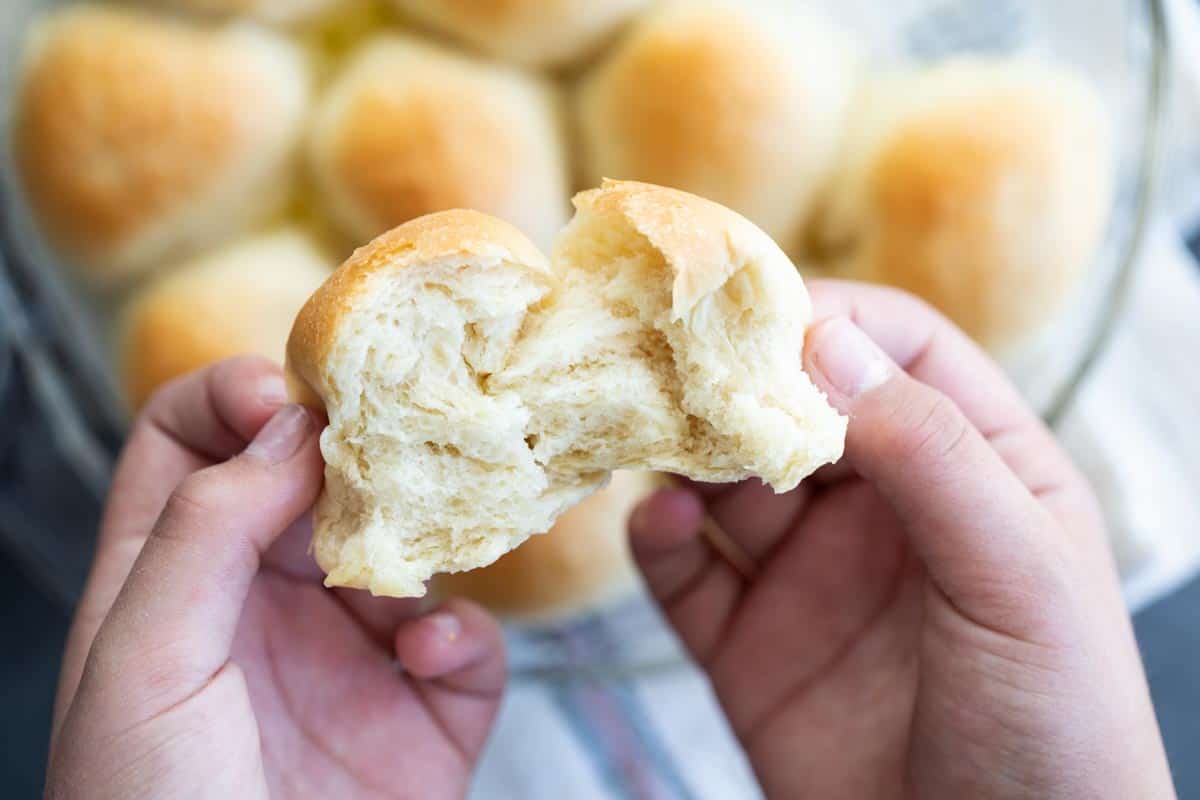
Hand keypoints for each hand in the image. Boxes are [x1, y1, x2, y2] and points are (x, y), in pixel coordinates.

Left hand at [46, 357, 504, 798]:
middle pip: (310, 479)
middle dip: (354, 452)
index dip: (234, 400)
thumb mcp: (142, 664)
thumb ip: (204, 530)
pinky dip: (462, 635)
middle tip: (391, 436)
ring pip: (404, 548)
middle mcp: (262, 604)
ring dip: (419, 541)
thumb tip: (290, 426)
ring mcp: (348, 655)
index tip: (291, 399)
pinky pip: (466, 643)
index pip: (189, 442)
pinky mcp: (424, 711)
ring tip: (411, 562)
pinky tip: (431, 653)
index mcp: (170, 582)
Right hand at [630, 281, 1173, 798]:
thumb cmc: (1058, 736)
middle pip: (795, 405)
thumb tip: (827, 340)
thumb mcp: (1018, 578)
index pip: (896, 351)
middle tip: (674, 364)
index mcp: (976, 470)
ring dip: (685, 448)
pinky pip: (688, 571)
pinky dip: (659, 537)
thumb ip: (930, 453)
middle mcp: (886, 509)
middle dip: (735, 379)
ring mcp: (812, 575)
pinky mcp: (751, 645)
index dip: (825, 320)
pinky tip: (658, 521)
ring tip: (649, 432)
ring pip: (729, 479)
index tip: (752, 315)